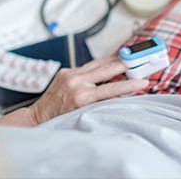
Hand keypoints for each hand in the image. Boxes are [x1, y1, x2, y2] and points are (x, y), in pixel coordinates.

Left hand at [28, 56, 148, 124]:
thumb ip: (101, 104)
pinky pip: (88, 66)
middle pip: (107, 68)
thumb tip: (119, 95)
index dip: (130, 84)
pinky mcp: (66, 71)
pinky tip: (109, 65)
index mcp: (81, 96)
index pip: (113, 87)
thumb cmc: (58, 121)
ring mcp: (70, 74)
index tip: (143, 81)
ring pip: (98, 63)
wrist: (37, 118)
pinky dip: (100, 65)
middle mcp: (75, 82)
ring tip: (129, 59)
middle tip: (141, 60)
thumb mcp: (84, 116)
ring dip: (114, 61)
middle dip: (126, 63)